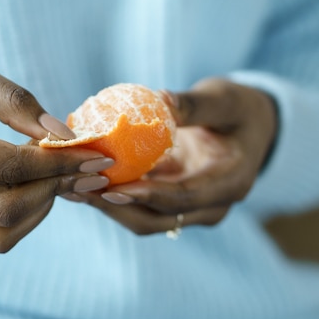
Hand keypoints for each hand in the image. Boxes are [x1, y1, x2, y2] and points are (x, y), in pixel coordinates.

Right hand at [0, 43, 111, 251]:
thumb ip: (15, 101)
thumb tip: (63, 135)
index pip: (12, 166)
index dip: (61, 162)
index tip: (97, 155)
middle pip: (8, 208)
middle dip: (57, 189)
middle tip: (83, 166)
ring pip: (0, 232)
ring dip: (40, 209)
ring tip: (57, 175)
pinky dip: (18, 217)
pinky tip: (32, 186)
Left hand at [72, 78, 276, 234]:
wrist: (250, 127)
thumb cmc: (240, 109)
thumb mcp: (224, 100)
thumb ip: (195, 104)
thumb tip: (161, 99)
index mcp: (230, 184)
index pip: (184, 198)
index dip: (147, 195)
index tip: (112, 187)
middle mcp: (210, 206)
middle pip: (156, 218)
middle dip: (114, 206)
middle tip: (76, 186)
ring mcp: (190, 209)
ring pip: (143, 217)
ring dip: (106, 204)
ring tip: (68, 184)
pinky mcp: (173, 202)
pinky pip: (140, 204)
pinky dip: (112, 193)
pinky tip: (81, 176)